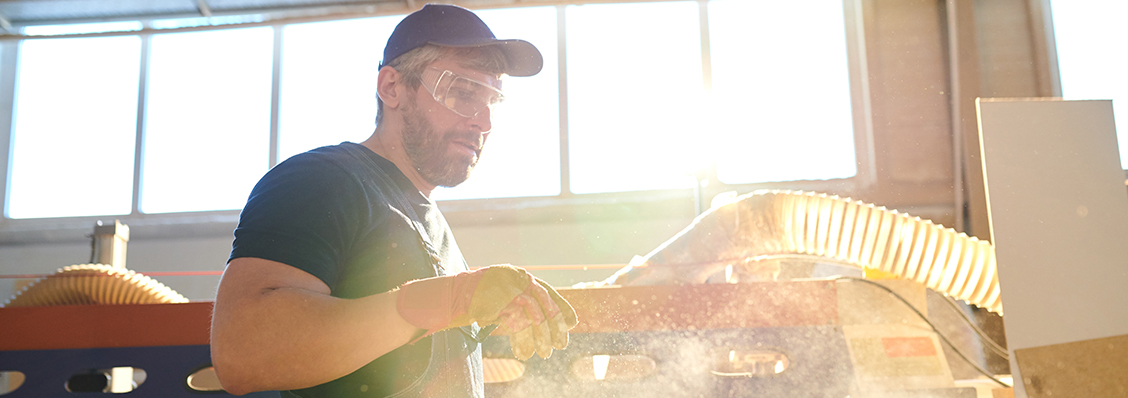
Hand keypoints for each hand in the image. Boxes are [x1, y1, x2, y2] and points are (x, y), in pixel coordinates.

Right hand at [396, 265, 577, 358]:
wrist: (448, 297)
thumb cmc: (474, 301)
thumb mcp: (500, 301)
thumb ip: (518, 305)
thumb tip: (540, 319)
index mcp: (517, 275)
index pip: (546, 289)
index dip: (561, 306)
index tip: (573, 322)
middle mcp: (516, 276)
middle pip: (545, 300)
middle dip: (556, 323)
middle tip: (563, 342)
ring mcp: (508, 285)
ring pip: (536, 312)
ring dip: (542, 334)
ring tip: (546, 352)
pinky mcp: (501, 298)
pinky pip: (520, 319)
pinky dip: (524, 337)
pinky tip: (526, 351)